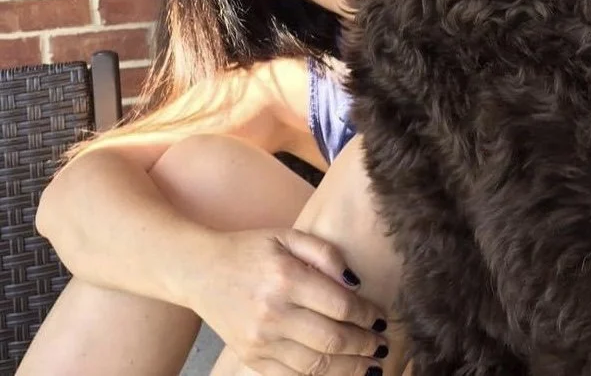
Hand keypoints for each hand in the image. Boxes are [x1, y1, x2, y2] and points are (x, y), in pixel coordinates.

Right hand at [187, 228, 389, 374]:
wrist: (200, 271)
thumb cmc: (250, 250)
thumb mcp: (287, 236)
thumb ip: (324, 253)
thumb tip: (355, 282)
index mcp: (286, 278)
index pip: (339, 305)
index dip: (367, 315)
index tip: (381, 317)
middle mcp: (273, 313)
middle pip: (332, 339)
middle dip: (364, 345)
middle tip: (381, 345)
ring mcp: (260, 340)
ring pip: (316, 364)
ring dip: (349, 368)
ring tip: (370, 365)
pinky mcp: (251, 358)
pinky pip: (293, 375)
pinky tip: (338, 371)